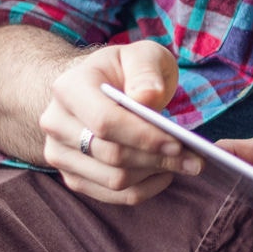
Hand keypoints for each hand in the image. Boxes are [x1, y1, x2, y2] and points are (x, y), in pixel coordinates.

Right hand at [37, 41, 199, 204]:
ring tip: (185, 163)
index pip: (105, 122)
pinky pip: (114, 195)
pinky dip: (146, 188)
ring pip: (114, 180)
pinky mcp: (73, 177)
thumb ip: (145, 70)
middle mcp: (56, 124)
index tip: (178, 143)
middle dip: (158, 159)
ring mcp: (60, 155)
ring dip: (155, 174)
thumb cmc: (124, 71)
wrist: (96, 88)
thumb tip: (147, 97)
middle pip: (111, 155)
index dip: (143, 137)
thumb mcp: (141, 55)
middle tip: (196, 160)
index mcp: (68, 88)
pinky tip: (164, 172)